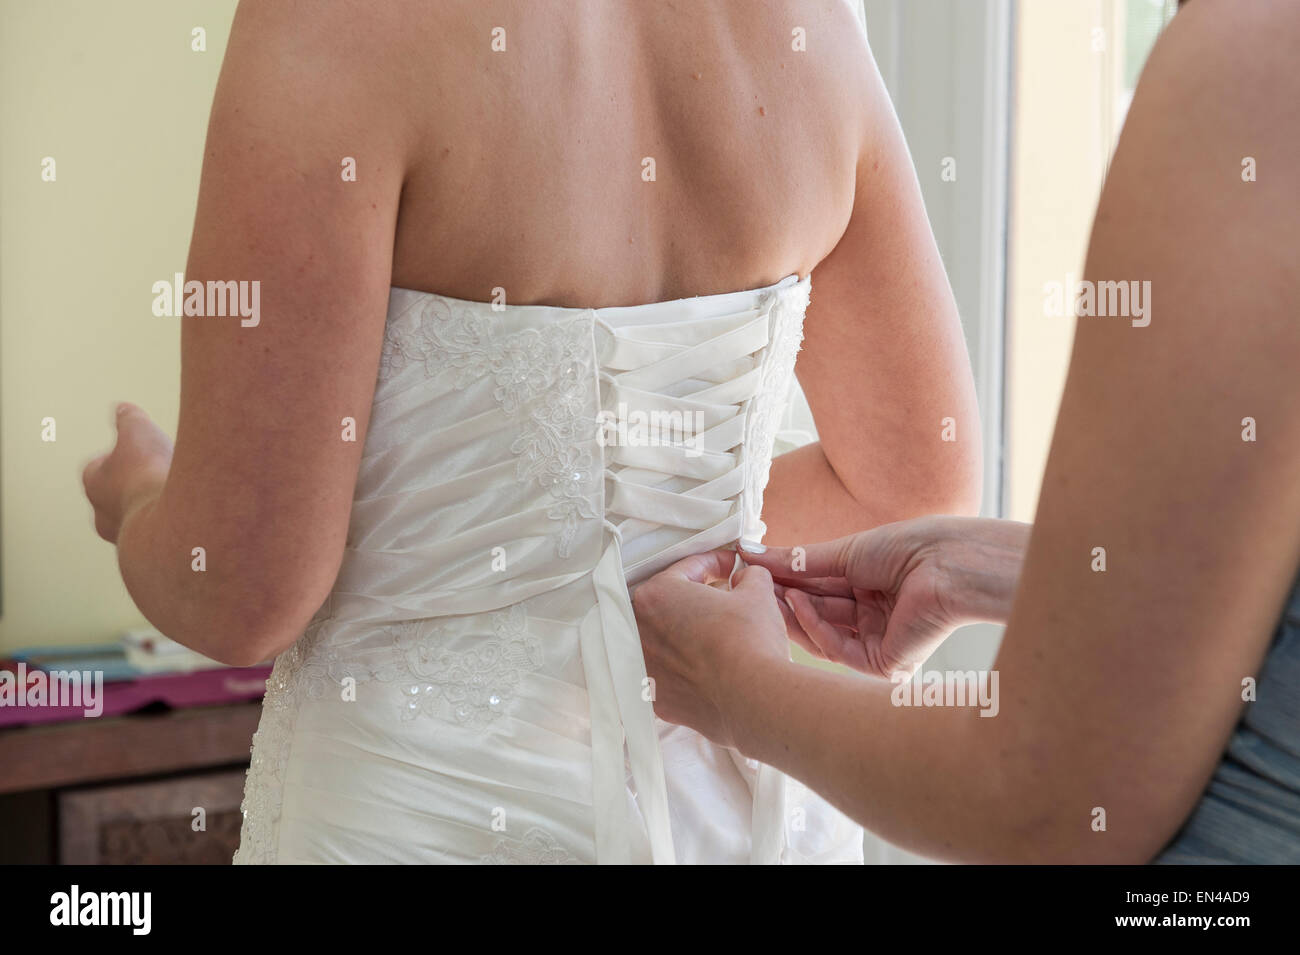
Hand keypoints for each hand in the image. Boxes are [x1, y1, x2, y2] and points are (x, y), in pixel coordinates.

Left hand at [82, 402, 172, 543]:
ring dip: (158, 505)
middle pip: (118, 496)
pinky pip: (163, 534)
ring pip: (141, 517)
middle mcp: (105, 516)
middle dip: (137, 485)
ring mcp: (130, 537)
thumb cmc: (148, 474)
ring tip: (182, 492)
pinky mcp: (155, 551)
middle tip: (160, 472)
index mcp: (94, 484)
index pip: (97, 468)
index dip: (118, 456)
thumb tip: (124, 410)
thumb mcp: (139, 431)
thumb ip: (130, 418)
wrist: (173, 521)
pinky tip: (195, 513)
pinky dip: (175, 523)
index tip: (136, 449)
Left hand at [631, 549, 789, 746]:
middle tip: (725, 597)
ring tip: (719, 633)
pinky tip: (711, 666)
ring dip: (688, 633)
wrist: (753, 699)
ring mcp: (645, 667)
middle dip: (696, 598)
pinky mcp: (657, 698)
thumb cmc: (750, 641)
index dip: (715, 564)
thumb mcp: (756, 593)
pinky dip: (686, 667)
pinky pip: (669, 673)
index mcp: (656, 594)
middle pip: (670, 604)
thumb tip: (746, 578)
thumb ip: (748, 576)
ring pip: (666, 640)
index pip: (686, 569)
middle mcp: (640, 630)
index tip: (732, 568)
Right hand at [739, 516, 1029, 677]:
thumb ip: (797, 560)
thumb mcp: (844, 553)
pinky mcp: (885, 664)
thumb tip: (750, 552)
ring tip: (771, 591)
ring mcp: (879, 642)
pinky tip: (799, 603)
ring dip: (795, 613)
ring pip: (823, 636)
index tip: (752, 568)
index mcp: (870, 589)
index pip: (818, 591)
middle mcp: (874, 618)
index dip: (786, 580)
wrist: (947, 563)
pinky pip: (838, 651)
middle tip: (752, 585)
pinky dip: (815, 628)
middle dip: (785, 599)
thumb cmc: (908, 548)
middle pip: (817, 615)